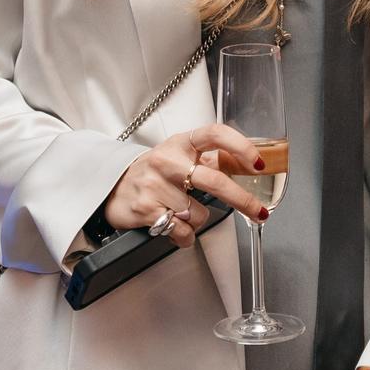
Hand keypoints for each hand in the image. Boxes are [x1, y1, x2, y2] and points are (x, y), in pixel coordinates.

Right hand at [103, 121, 269, 250]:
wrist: (111, 187)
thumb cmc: (154, 173)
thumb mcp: (180, 157)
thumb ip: (211, 159)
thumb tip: (249, 166)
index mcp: (181, 143)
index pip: (215, 134)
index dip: (240, 147)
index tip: (258, 163)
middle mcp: (168, 160)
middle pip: (215, 181)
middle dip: (242, 200)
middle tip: (258, 212)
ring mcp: (155, 185)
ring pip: (199, 214)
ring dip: (196, 221)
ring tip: (180, 213)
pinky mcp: (146, 209)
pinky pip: (182, 231)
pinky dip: (183, 236)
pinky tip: (173, 226)